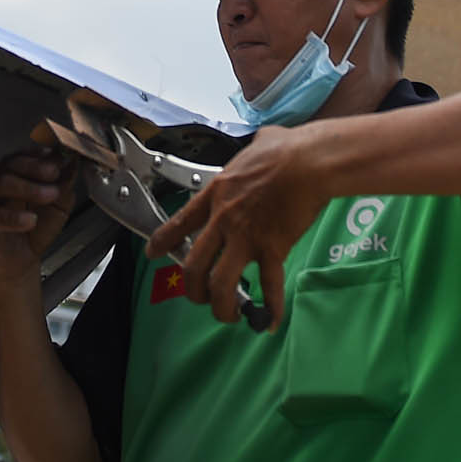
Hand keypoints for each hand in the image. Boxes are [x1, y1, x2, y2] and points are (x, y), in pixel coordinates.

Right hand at [0, 150, 77, 286]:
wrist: (21, 261)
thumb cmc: (35, 230)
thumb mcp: (59, 205)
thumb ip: (64, 184)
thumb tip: (73, 162)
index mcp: (14, 173)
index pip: (23, 155)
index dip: (40, 154)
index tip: (58, 157)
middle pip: (10, 164)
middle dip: (35, 166)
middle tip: (54, 172)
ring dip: (26, 187)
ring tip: (50, 195)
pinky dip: (13, 217)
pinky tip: (30, 219)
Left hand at [145, 125, 329, 329]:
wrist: (308, 162)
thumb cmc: (288, 148)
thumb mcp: (260, 141)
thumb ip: (256, 146)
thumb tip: (267, 140)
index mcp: (216, 192)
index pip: (180, 222)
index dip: (162, 241)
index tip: (152, 254)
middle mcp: (223, 219)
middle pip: (193, 265)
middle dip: (193, 289)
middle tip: (201, 297)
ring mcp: (245, 237)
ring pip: (220, 283)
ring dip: (222, 306)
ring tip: (230, 314)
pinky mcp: (272, 248)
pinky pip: (269, 286)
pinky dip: (271, 308)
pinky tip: (270, 321)